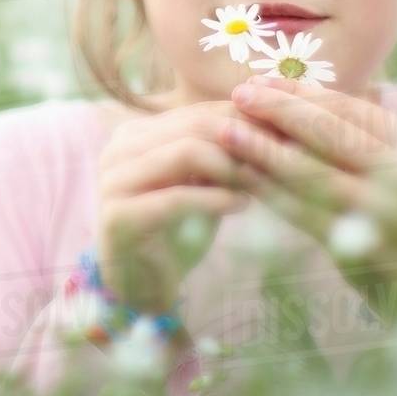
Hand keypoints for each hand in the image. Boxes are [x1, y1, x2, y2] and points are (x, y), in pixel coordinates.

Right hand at [95, 100, 265, 323]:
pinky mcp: (118, 215)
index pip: (197, 112)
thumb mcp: (202, 184)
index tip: (283, 134)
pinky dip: (215, 199)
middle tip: (278, 155)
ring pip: (184, 152)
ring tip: (260, 181)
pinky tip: (242, 206)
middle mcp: (119, 149)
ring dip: (230, 166)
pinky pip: (176, 197)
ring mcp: (114, 180)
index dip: (243, 120)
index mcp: (135, 133)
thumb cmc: (177, 230)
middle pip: (192, 126)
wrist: (142, 283)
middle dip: (241, 139)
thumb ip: (222, 155)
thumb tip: (271, 123)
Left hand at [220, 74, 396, 326]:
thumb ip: (347, 132)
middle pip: (329, 133)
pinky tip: (242, 175)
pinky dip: (269, 190)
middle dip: (279, 110)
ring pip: (311, 172)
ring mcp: (382, 214)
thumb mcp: (389, 166)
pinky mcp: (358, 248)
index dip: (300, 92)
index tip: (261, 80)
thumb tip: (286, 90)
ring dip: (263, 149)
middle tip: (239, 94)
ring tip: (227, 130)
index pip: (347, 107)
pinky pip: (302, 212)